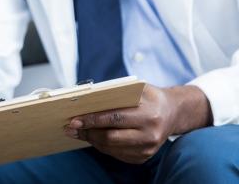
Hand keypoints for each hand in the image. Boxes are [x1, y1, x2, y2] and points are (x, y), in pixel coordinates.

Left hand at [64, 84, 211, 163]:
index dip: (91, 120)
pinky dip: (102, 146)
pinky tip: (93, 138)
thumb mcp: (137, 89)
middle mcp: (150, 134)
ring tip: (78, 132)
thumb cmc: (149, 97)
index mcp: (149, 114)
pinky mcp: (144, 157)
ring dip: (91, 140)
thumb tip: (84, 101)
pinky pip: (116, 154)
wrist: (174, 112)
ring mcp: (148, 149)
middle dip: (87, 132)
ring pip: (111, 148)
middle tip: (71, 127)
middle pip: (110, 137)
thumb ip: (114, 94)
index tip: (74, 119)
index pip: (114, 118)